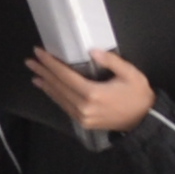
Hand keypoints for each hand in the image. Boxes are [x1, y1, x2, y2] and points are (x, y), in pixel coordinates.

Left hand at [29, 45, 154, 131]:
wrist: (144, 119)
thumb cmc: (138, 94)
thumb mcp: (130, 74)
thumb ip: (111, 61)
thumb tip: (91, 51)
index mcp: (93, 93)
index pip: (65, 76)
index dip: (50, 64)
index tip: (39, 53)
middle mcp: (83, 106)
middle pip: (58, 86)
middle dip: (43, 72)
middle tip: (30, 61)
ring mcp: (81, 116)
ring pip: (58, 98)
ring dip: (46, 84)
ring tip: (35, 73)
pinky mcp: (82, 122)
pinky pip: (64, 106)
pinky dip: (54, 95)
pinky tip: (48, 88)